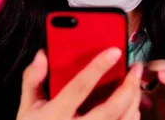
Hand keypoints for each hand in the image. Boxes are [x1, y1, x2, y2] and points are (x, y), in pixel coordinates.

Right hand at [16, 48, 142, 119]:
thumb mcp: (27, 108)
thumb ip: (33, 80)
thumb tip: (42, 55)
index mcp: (55, 115)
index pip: (79, 87)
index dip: (98, 68)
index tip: (114, 52)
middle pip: (111, 108)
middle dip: (128, 86)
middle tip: (136, 68)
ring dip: (134, 100)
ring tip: (136, 83)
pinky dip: (132, 116)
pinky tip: (133, 104)